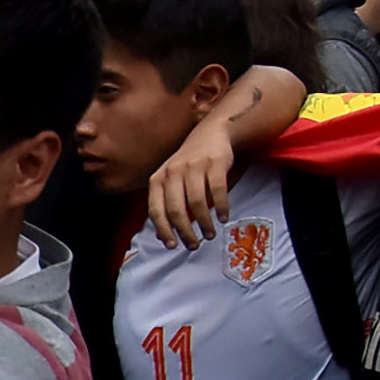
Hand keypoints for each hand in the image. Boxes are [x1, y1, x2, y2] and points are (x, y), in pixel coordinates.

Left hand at [144, 115, 241, 244]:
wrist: (211, 133)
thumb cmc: (188, 164)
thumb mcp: (170, 181)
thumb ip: (164, 204)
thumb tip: (159, 236)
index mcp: (158, 178)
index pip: (156, 210)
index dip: (163, 230)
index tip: (172, 246)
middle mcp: (172, 172)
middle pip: (176, 210)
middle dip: (185, 232)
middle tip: (193, 245)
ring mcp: (193, 166)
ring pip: (196, 203)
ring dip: (204, 223)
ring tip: (209, 234)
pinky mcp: (214, 163)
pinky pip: (217, 190)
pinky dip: (221, 207)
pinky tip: (224, 218)